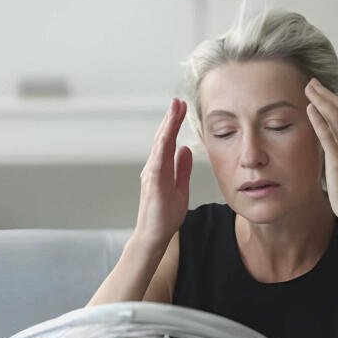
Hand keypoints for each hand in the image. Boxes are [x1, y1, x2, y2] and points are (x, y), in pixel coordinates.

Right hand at [132, 98, 192, 250]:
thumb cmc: (165, 216)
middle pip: (163, 138)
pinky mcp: (153, 185)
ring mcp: (151, 175)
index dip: (174, 123)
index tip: (181, 107)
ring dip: (167, 127)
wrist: (154, 237)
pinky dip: (162, 148)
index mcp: (161, 168)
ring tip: (174, 110)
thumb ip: (182, 168)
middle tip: (178, 101)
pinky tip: (167, 136)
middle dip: (170, 119)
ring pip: (160, 146)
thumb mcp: (180, 188)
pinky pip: (158, 163)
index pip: (169, 141)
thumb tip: (185, 149)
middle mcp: (154, 168)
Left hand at [304, 77, 337, 219]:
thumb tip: (328, 146)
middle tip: (312, 82)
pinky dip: (318, 120)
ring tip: (308, 88)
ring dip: (321, 100)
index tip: (323, 92)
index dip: (335, 101)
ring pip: (336, 118)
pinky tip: (309, 108)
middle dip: (327, 94)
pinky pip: (327, 135)